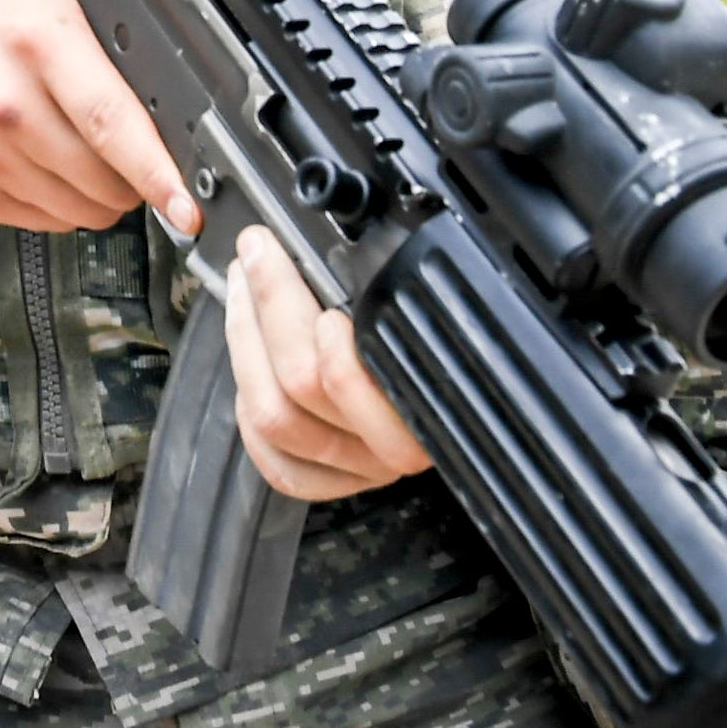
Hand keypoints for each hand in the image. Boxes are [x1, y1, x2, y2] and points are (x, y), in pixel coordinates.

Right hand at [0, 0, 198, 237]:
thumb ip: (110, 39)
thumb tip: (178, 98)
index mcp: (40, 43)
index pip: (113, 123)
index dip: (158, 173)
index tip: (187, 208)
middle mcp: (8, 101)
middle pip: (103, 179)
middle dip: (137, 182)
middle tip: (134, 158)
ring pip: (80, 210)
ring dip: (101, 197)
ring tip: (84, 155)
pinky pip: (45, 221)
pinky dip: (62, 205)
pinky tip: (46, 164)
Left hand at [226, 226, 431, 499]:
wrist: (483, 408)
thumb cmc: (436, 334)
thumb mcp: (421, 304)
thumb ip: (378, 287)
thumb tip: (315, 244)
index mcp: (426, 393)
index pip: (342, 362)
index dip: (293, 305)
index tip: (277, 254)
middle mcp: (396, 441)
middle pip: (302, 380)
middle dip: (263, 305)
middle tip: (254, 256)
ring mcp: (363, 466)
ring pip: (277, 417)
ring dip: (245, 347)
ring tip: (243, 297)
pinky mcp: (337, 482)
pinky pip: (280, 463)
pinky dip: (251, 418)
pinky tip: (253, 374)